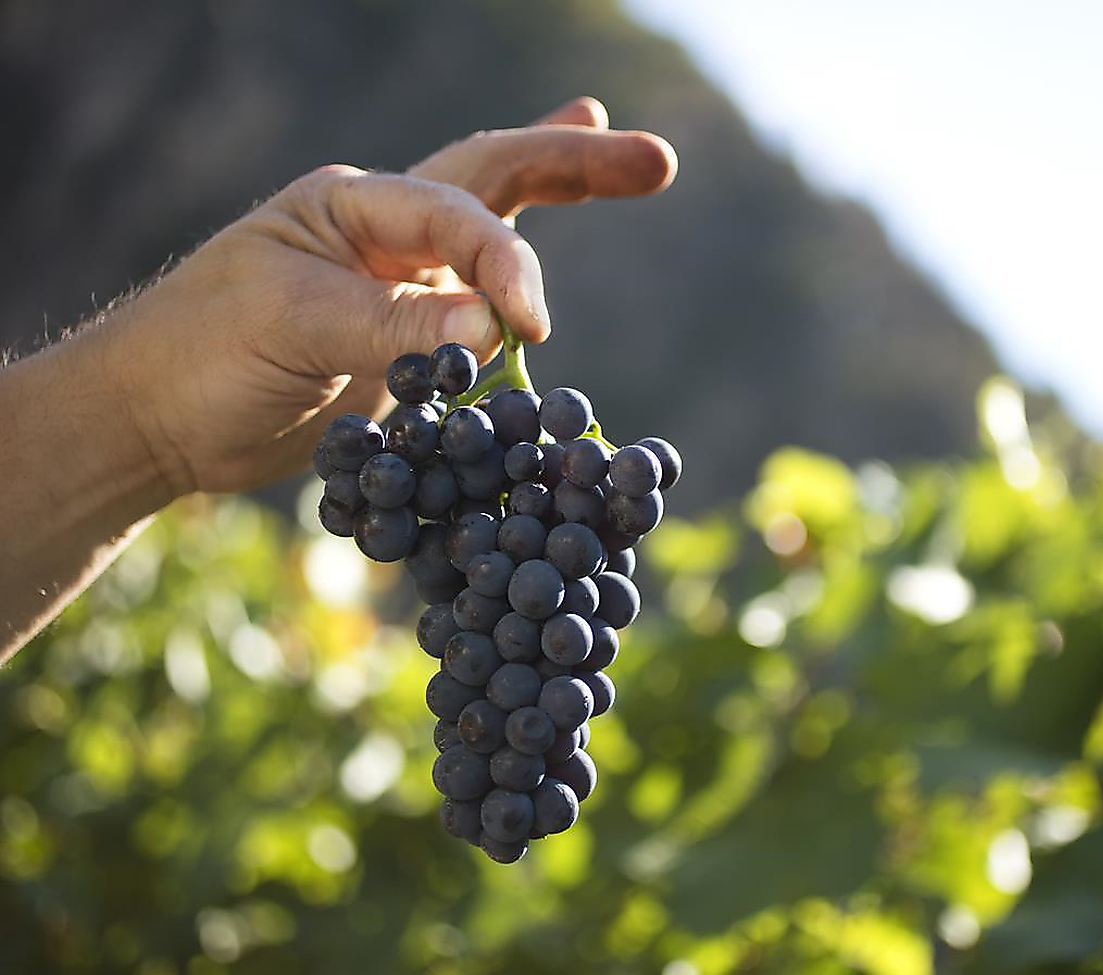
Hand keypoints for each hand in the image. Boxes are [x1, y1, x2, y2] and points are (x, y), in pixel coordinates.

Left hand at [107, 97, 675, 496]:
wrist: (159, 422)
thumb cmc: (201, 357)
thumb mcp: (291, 327)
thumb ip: (393, 323)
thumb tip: (494, 322)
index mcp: (353, 204)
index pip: (457, 214)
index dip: (506, 264)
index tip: (532, 326)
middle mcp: (385, 232)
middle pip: (496, 178)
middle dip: (575, 165)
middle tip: (655, 160)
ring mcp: (399, 283)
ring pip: (494, 227)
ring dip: (559, 191)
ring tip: (624, 159)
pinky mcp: (405, 340)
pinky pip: (478, 308)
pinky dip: (520, 290)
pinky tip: (547, 287)